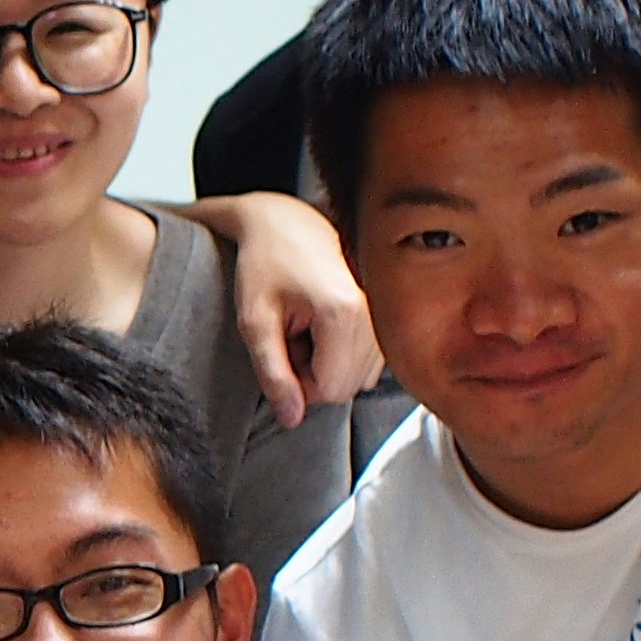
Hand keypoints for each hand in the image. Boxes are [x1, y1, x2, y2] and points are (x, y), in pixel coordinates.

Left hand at [185, 193, 379, 427]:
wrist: (284, 221)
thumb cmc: (264, 264)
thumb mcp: (255, 322)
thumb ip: (273, 373)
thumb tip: (292, 419)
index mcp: (345, 315)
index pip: (330, 390)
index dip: (298, 383)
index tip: (281, 348)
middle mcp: (374, 315)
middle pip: (346, 387)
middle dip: (312, 373)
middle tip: (291, 334)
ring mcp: (384, 313)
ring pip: (357, 376)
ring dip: (326, 363)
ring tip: (305, 325)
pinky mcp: (385, 313)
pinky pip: (366, 361)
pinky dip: (341, 353)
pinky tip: (323, 323)